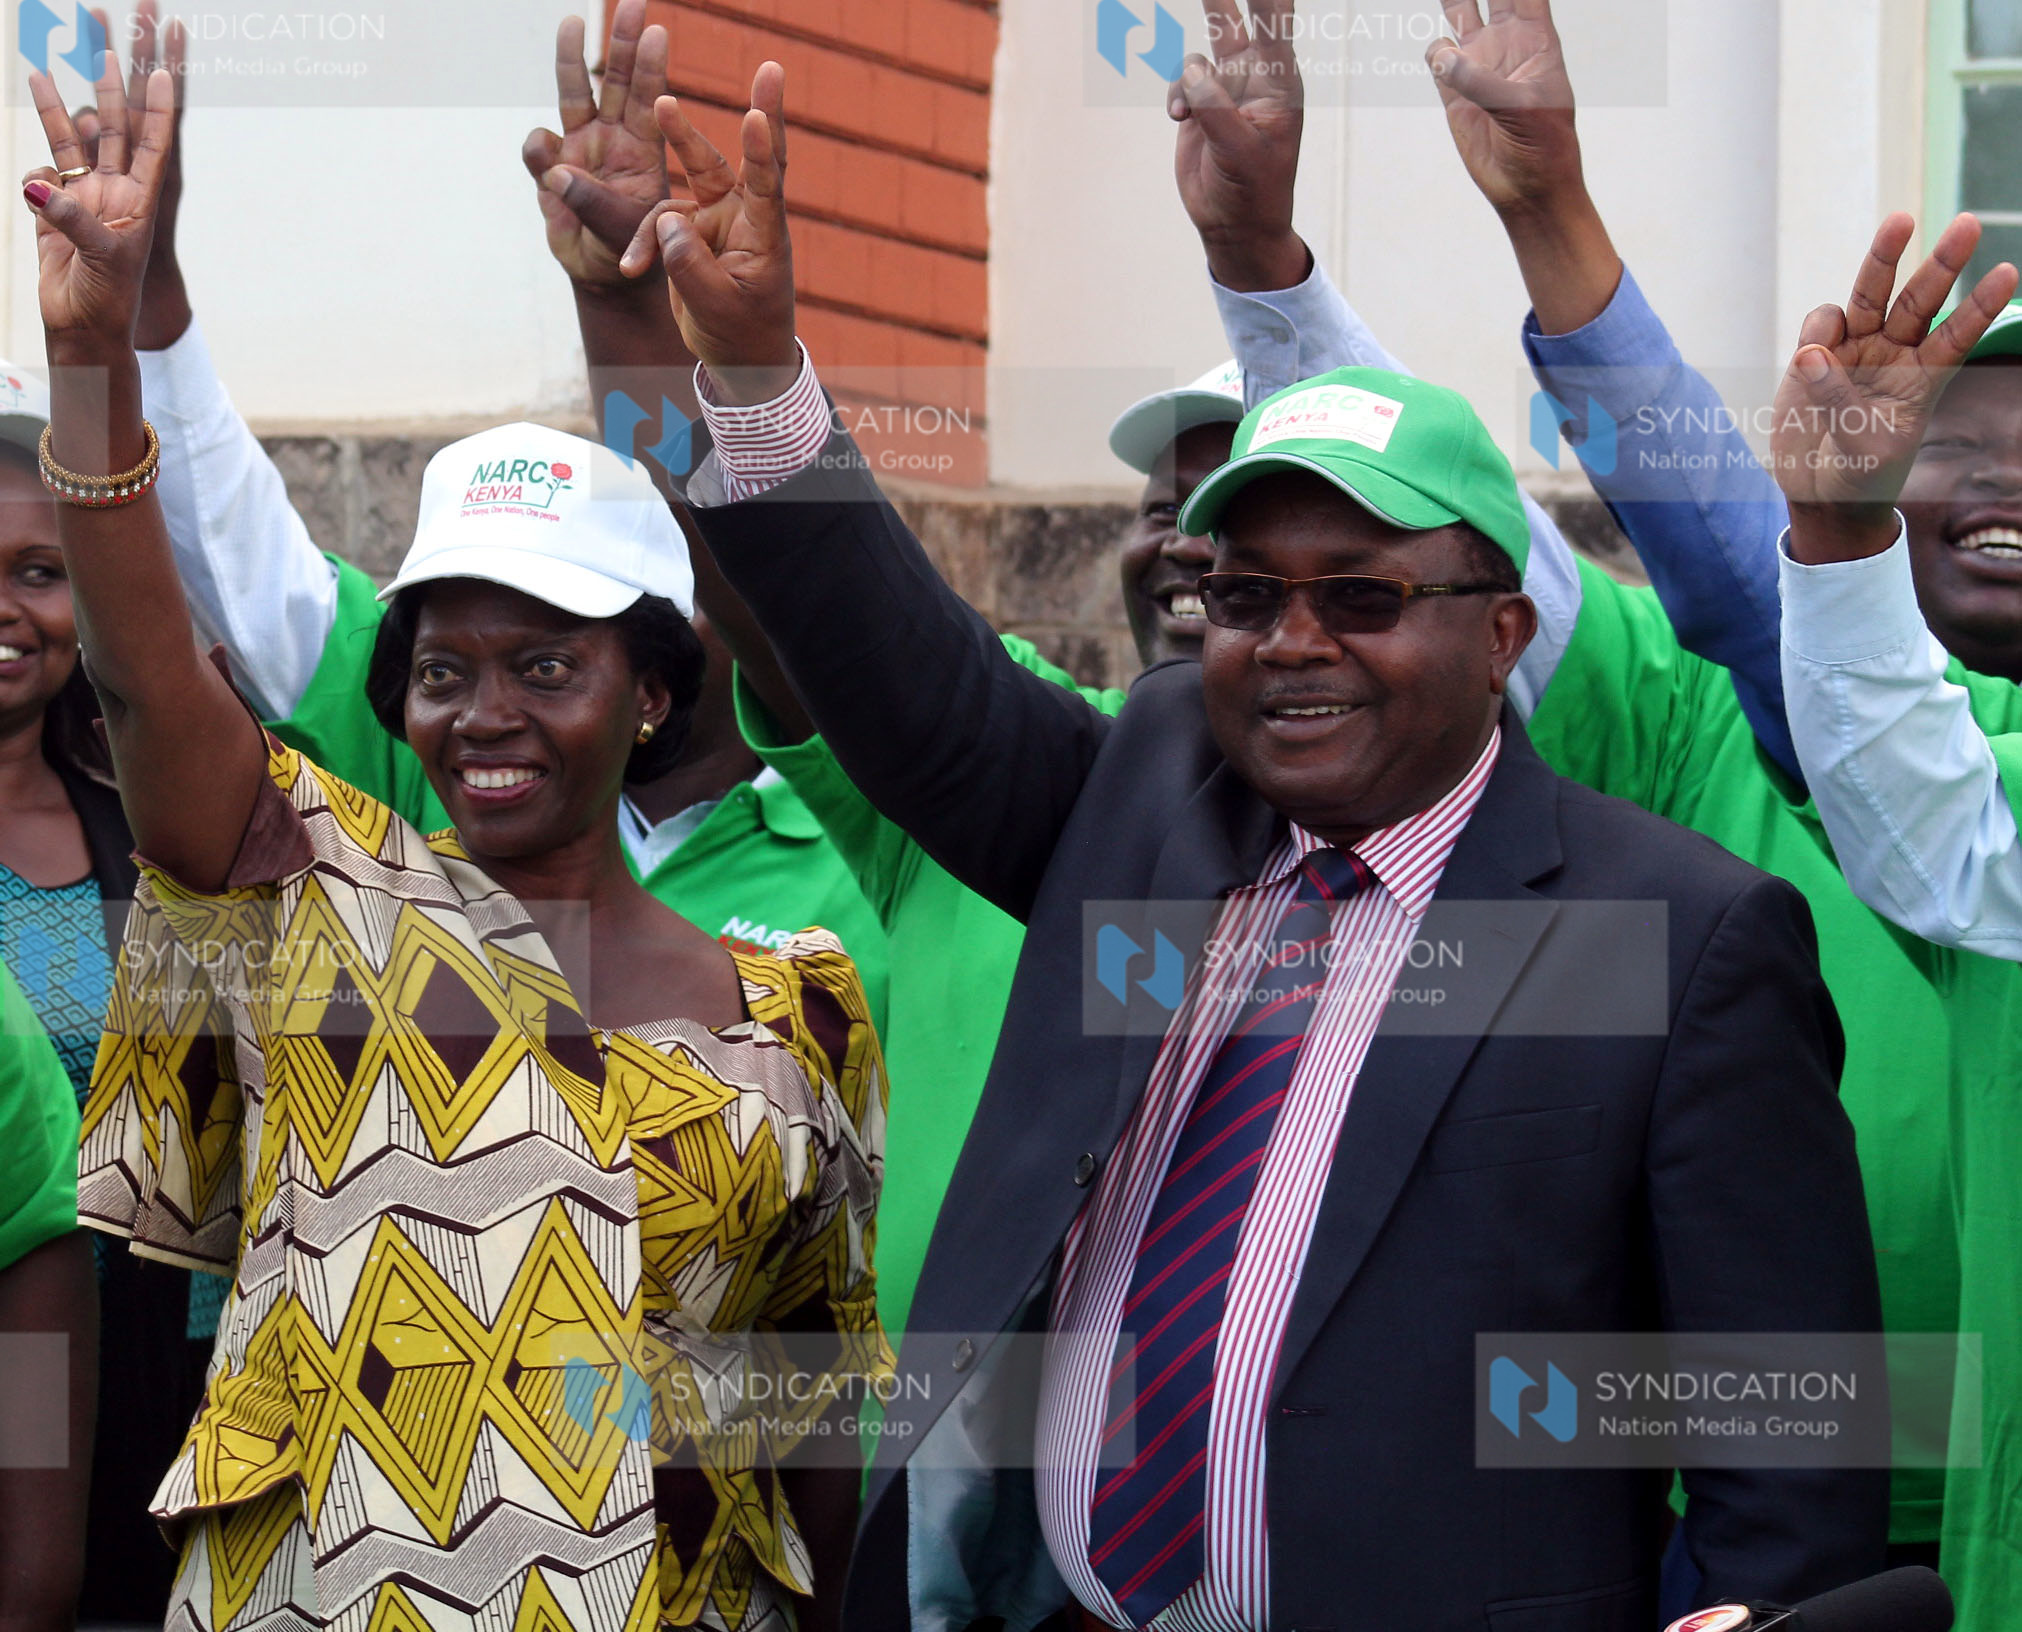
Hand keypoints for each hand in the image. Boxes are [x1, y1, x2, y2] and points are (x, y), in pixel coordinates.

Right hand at [23, 63, 175, 358]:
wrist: (82, 329)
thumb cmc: (108, 299)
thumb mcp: (100, 256)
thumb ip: (70, 218)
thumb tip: (35, 186)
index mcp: (140, 202)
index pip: (153, 146)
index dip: (158, 110)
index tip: (164, 74)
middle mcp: (114, 194)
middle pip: (113, 132)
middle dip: (109, 92)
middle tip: (104, 49)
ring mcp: (82, 200)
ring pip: (70, 145)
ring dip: (58, 110)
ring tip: (41, 69)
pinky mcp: (52, 211)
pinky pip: (40, 176)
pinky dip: (33, 174)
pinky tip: (33, 192)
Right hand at [524, 1, 672, 288]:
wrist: (602, 277)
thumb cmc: (629, 257)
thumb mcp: (623, 234)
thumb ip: (593, 204)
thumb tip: (557, 170)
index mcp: (644, 154)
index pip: (650, 103)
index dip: (652, 70)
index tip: (659, 33)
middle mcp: (614, 142)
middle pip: (617, 83)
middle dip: (622, 43)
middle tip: (633, 2)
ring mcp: (582, 150)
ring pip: (575, 96)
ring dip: (572, 60)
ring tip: (573, 20)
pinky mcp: (553, 169)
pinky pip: (539, 148)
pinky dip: (538, 152)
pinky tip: (549, 171)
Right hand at [623, 63, 796, 404]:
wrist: (739, 359)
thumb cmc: (743, 336)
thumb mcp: (718, 308)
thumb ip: (691, 266)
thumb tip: (665, 223)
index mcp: (765, 235)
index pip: (768, 184)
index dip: (762, 149)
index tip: (757, 115)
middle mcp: (744, 216)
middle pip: (732, 159)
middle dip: (734, 119)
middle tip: (746, 73)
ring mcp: (716, 218)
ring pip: (681, 190)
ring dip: (653, 216)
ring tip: (641, 260)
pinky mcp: (691, 229)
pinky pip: (659, 224)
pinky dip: (643, 245)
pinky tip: (633, 269)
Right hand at [1170, 0, 1307, 292]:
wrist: (1234, 225)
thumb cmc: (1253, 191)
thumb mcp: (1240, 151)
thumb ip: (1216, 108)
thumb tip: (1192, 72)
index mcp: (1281, 82)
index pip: (1275, 22)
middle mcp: (1257, 76)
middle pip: (1240, 16)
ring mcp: (1228, 88)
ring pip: (1203, 52)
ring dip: (1188, 77)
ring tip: (1185, 113)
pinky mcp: (1202, 103)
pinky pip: (1182, 80)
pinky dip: (1176, 96)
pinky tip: (1179, 120)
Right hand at [1426, 0, 1581, 217]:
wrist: (1528, 187)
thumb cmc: (1544, 145)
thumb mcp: (1522, 108)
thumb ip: (1482, 80)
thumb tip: (1441, 54)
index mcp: (1535, 38)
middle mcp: (1505, 42)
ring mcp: (1478, 63)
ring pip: (1458, 11)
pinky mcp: (1453, 90)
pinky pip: (1435, 56)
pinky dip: (1433, 52)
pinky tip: (1442, 60)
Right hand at [1771, 213, 2017, 559]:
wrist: (1822, 492)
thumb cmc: (1861, 474)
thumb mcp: (1863, 446)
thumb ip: (1839, 400)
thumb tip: (1809, 353)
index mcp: (1923, 379)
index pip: (1958, 336)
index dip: (1980, 306)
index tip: (2007, 272)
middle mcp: (1894, 355)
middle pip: (1921, 300)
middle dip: (1943, 262)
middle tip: (1969, 224)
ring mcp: (1856, 350)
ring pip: (1873, 295)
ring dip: (1885, 258)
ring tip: (1901, 223)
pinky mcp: (1816, 356)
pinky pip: (1822, 325)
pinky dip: (1819, 327)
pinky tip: (1811, 354)